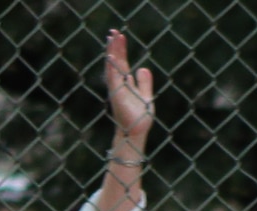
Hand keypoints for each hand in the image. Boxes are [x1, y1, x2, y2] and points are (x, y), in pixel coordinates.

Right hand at [105, 31, 153, 150]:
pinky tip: (110, 57)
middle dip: (115, 47)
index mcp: (126, 84)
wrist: (137, 132)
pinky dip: (111, 68)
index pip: (122, 63)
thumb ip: (144, 83)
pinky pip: (113, 79)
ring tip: (111, 38)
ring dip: (112, 53)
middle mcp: (119, 85)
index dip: (121, 49)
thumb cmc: (140, 119)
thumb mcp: (146, 96)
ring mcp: (117, 90)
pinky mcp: (117, 96)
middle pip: (116, 61)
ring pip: (113, 67)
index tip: (120, 36)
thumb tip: (142, 68)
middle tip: (113, 31)